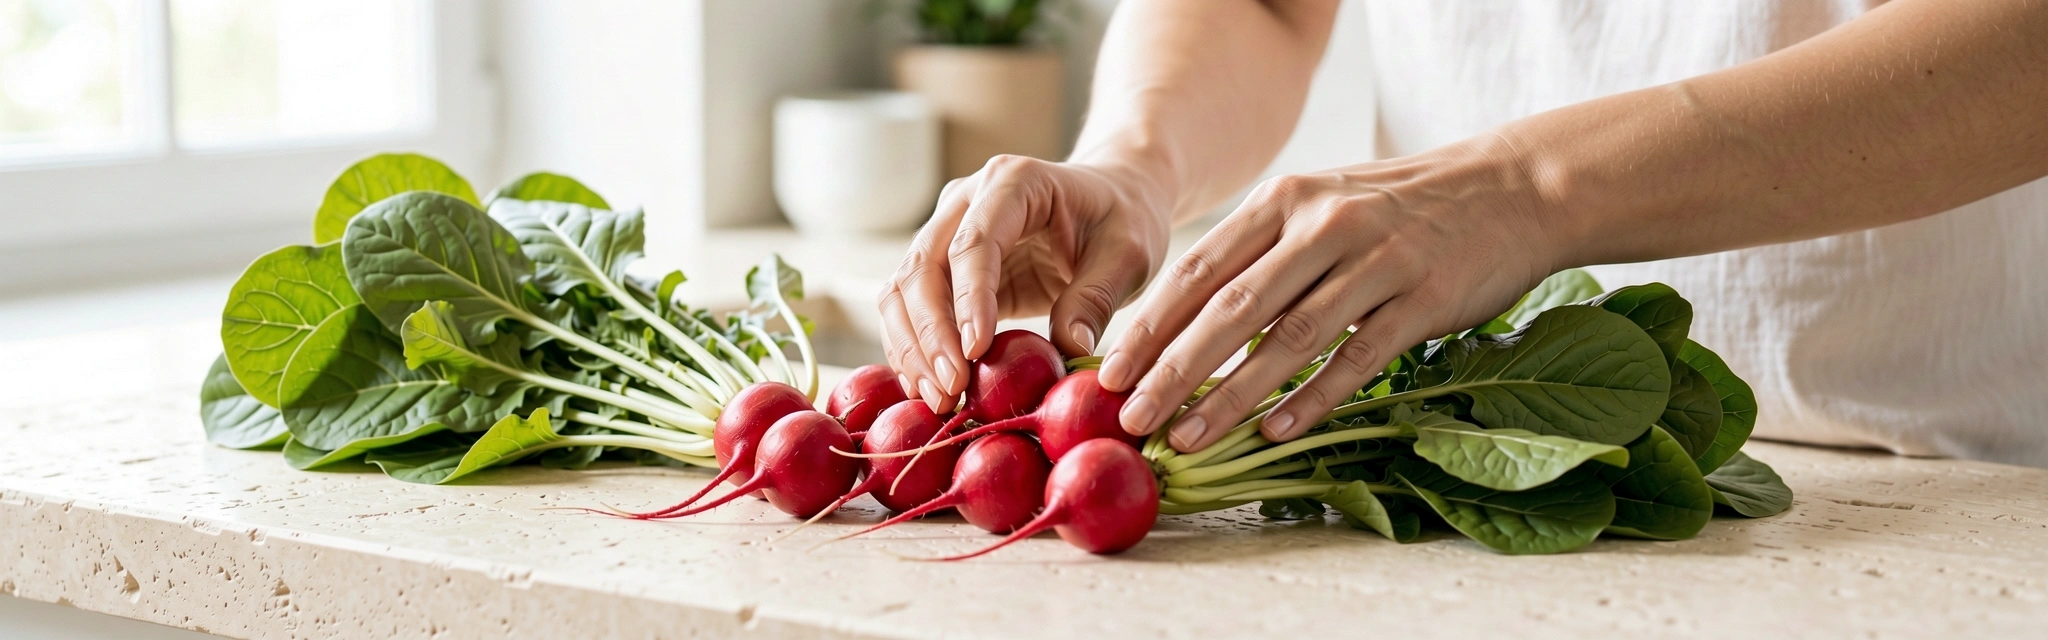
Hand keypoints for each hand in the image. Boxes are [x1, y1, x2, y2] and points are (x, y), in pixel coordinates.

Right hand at [880, 155, 1172, 411]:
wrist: (1111, 199)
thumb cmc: (1122, 220)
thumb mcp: (1128, 255)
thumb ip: (1097, 298)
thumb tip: (1069, 348)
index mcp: (1014, 181)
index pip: (975, 242)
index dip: (968, 300)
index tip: (975, 352)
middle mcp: (967, 199)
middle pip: (923, 266)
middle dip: (930, 333)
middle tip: (951, 389)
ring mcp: (946, 229)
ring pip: (903, 288)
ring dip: (912, 347)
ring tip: (938, 398)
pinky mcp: (942, 265)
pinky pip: (909, 307)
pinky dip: (913, 348)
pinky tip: (930, 388)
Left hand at [1098, 140, 1562, 451]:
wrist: (1511, 188)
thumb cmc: (1398, 207)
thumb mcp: (1321, 204)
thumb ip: (1259, 251)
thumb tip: (1181, 316)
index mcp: (1285, 200)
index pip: (1200, 268)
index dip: (1150, 324)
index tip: (1109, 372)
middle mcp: (1323, 226)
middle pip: (1231, 307)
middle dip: (1173, 368)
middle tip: (1131, 417)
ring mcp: (1375, 262)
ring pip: (1287, 338)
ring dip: (1230, 396)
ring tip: (1187, 437)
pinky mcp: (1422, 300)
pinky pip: (1356, 358)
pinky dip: (1312, 399)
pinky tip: (1274, 433)